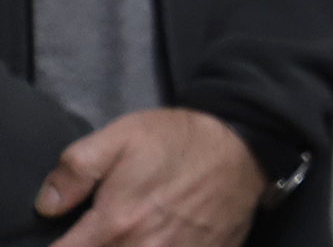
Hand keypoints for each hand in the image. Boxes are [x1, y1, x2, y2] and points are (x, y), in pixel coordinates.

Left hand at [37, 109, 268, 246]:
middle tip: (112, 228)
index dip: (62, 246)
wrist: (246, 144)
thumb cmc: (180, 140)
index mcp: (115, 224)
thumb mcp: (121, 136)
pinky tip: (167, 237)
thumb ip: (76, 168)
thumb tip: (46, 206)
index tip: (72, 234)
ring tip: (137, 232)